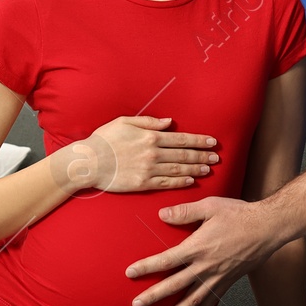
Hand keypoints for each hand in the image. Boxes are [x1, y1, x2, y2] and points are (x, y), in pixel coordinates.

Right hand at [52, 116, 218, 192]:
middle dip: (203, 155)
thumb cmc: (104, 139)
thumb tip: (169, 122)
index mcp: (150, 136)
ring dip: (196, 169)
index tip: (212, 142)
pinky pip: (167, 184)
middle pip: (184, 155)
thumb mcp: (125, 121)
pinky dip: (181, 182)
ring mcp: (149, 170)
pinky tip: (191, 181)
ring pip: (179, 170)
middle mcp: (153, 153)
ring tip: (209, 169)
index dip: (199, 140)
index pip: (182, 139)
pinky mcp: (143, 184)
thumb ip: (148, 121)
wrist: (88, 162)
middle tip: (216, 158)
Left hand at [125, 197, 284, 305]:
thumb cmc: (239, 214)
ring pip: (193, 299)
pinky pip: (213, 300)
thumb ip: (185, 212)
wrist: (268, 227)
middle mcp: (206, 266)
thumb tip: (162, 215)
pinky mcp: (229, 280)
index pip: (166, 260)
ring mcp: (218, 276)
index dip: (147, 267)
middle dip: (154, 297)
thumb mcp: (210, 206)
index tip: (130, 273)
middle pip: (174, 285)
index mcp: (198, 247)